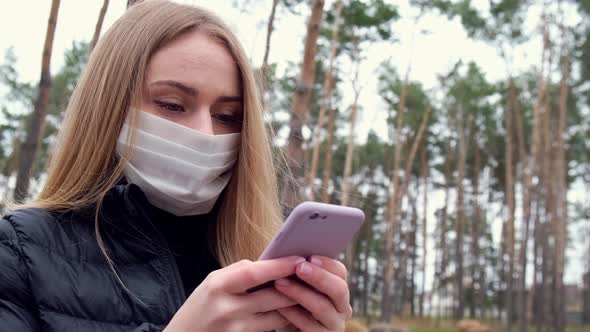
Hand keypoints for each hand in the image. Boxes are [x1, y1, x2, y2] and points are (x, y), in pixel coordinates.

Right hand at [164, 256, 304, 331]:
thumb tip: (270, 263)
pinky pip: (273, 331)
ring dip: (295, 305)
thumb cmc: (198, 309)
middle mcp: (228, 309)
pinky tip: (294, 313)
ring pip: (278, 317)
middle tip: (313, 275)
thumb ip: (239, 272)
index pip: (256, 272)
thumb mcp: (211, 283)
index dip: (280, 265)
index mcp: (218, 286)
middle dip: (296, 286)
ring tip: (309, 293)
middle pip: (273, 297)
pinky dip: (285, 321)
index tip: (299, 258)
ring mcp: (236, 330)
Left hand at [274, 256, 351, 330]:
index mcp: (339, 289)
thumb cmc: (290, 303)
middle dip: (319, 277)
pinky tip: (278, 306)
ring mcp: (334, 325)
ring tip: (280, 283)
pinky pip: (308, 325)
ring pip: (322, 307)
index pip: (340, 272)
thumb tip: (290, 254)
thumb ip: (300, 273)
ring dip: (300, 293)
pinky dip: (292, 314)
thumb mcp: (299, 287)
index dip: (327, 263)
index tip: (310, 257)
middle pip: (339, 289)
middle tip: (299, 267)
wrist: (288, 330)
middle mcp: (342, 308)